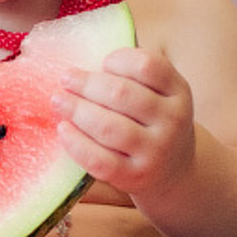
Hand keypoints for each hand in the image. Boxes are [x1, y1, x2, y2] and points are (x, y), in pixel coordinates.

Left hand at [51, 48, 195, 202]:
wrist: (174, 170)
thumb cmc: (153, 120)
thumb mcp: (159, 93)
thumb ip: (132, 74)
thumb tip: (82, 60)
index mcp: (178, 91)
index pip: (147, 66)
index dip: (119, 59)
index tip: (103, 63)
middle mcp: (173, 121)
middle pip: (122, 94)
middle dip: (86, 84)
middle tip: (66, 78)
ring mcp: (156, 151)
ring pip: (108, 127)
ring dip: (76, 110)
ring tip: (58, 100)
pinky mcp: (135, 177)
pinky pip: (99, 160)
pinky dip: (76, 143)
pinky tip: (63, 129)